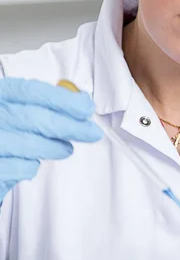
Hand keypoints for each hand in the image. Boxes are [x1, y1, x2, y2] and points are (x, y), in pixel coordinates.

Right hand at [0, 78, 102, 203]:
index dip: (61, 99)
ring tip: (66, 149)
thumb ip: (40, 103)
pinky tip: (32, 163)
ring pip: (28, 144)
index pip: (31, 91)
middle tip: (90, 132)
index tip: (85, 107)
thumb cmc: (3, 130)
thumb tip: (80, 102)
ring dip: (54, 147)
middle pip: (34, 118)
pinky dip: (31, 166)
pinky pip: (18, 168)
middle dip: (68, 126)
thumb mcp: (15, 108)